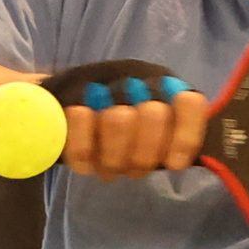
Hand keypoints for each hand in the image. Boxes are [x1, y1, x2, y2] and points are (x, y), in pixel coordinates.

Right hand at [35, 62, 204, 180]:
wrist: (58, 105)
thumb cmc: (117, 131)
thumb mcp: (151, 136)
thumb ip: (172, 143)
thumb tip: (190, 162)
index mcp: (167, 88)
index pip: (189, 103)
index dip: (184, 137)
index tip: (173, 164)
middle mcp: (138, 79)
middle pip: (153, 116)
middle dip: (143, 156)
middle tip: (131, 169)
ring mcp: (105, 82)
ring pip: (120, 120)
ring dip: (114, 158)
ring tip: (109, 169)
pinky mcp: (71, 91)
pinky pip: (81, 122)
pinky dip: (84, 152)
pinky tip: (86, 164)